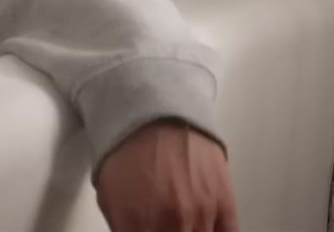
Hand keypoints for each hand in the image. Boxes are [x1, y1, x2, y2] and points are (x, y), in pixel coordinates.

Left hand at [94, 119, 237, 231]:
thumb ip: (122, 229)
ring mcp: (201, 215)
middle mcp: (171, 224)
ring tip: (180, 223)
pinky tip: (204, 228)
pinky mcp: (224, 204)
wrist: (156, 114)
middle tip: (163, 226)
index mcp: (136, 224)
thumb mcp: (108, 196)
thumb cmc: (129, 150)